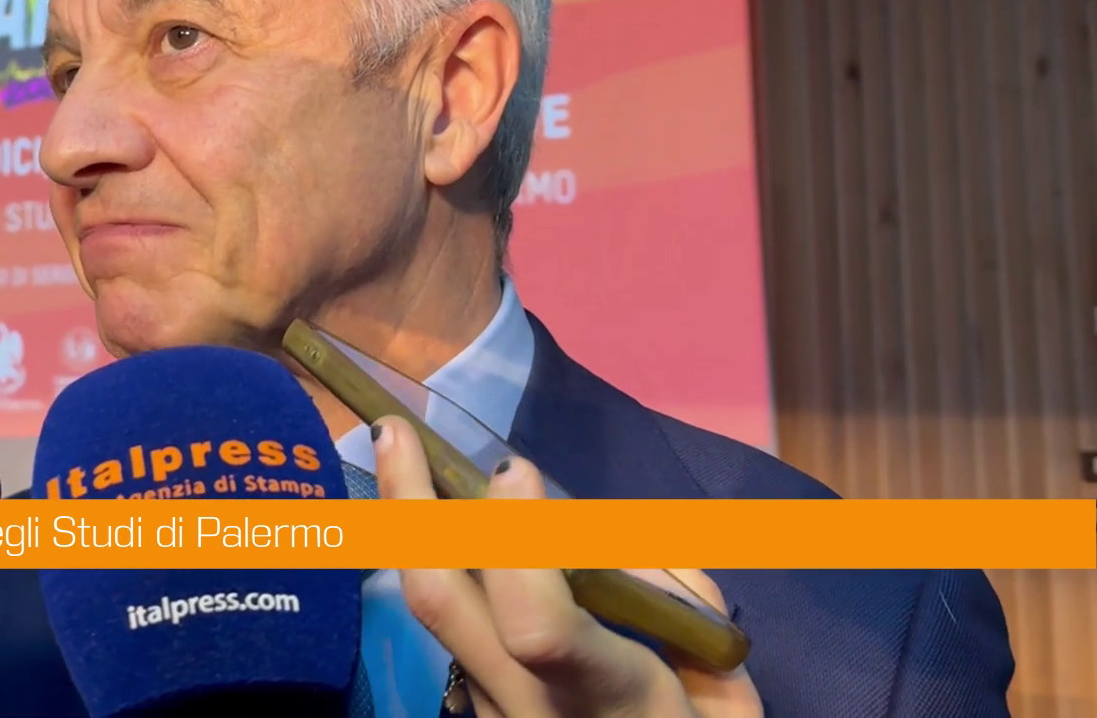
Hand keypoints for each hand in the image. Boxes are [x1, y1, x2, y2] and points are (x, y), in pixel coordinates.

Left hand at [370, 418, 762, 716]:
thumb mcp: (727, 690)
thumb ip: (685, 606)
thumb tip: (623, 542)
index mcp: (606, 698)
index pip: (539, 627)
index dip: (518, 546)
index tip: (515, 470)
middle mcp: (526, 704)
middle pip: (442, 604)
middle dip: (414, 508)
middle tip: (395, 431)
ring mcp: (487, 707)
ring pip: (432, 609)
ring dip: (411, 525)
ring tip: (399, 451)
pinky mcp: (472, 705)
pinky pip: (448, 620)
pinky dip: (439, 558)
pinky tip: (434, 511)